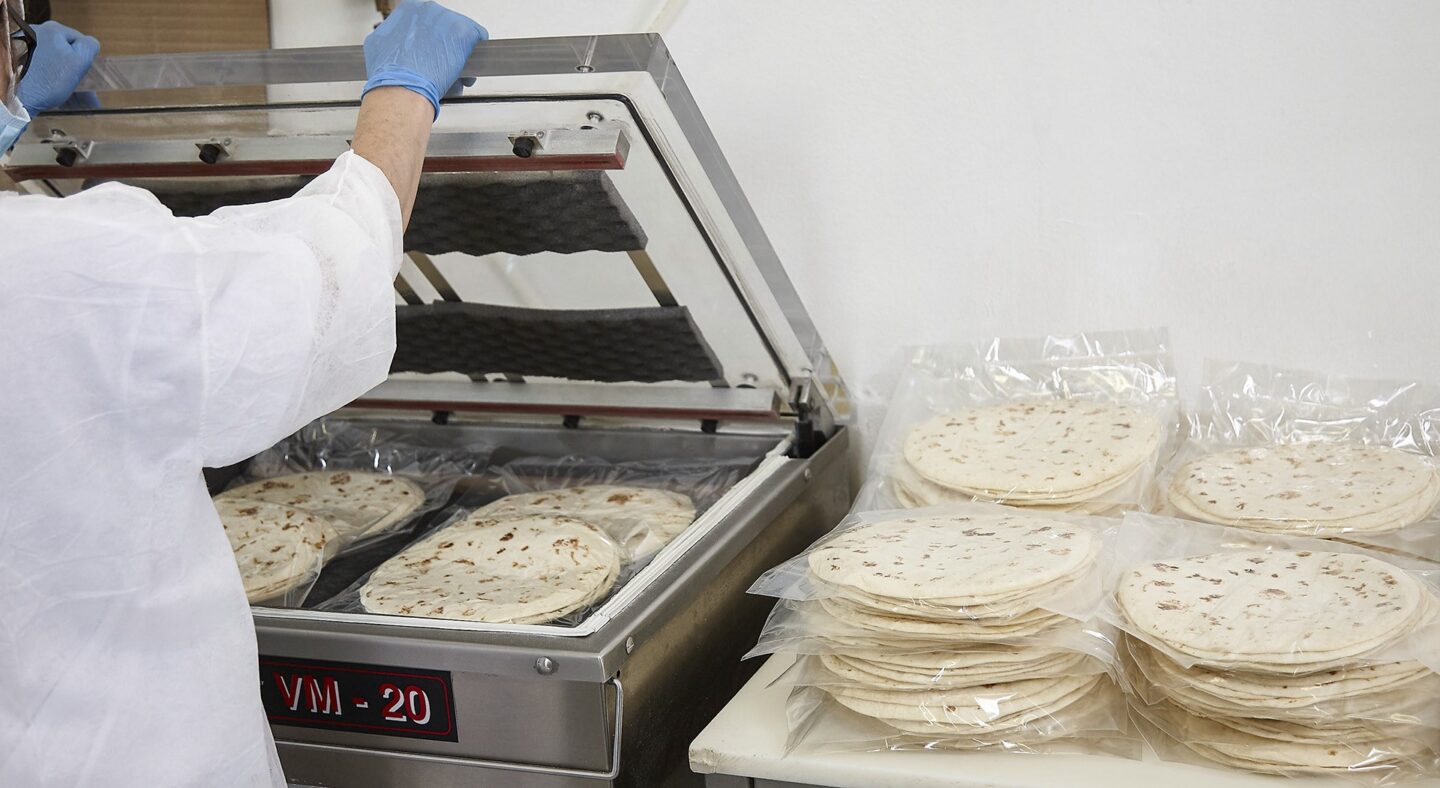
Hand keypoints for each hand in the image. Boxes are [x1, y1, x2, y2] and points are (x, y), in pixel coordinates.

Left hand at [16, 21, 99, 113]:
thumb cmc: (47, 82)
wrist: (15, 96)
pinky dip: (38, 68)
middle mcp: (35, 30)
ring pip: (47, 53)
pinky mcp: (14, 54)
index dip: (81, 57)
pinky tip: (36, 79)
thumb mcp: (79, 63)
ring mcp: (22, 41)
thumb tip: (89, 42)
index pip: (79, 40)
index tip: (74, 70)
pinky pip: (34, 59)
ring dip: (51, 65)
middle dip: (65, 60)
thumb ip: (89, 46)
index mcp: (53, 29)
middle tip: (61, 77)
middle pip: (62, 45)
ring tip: (47, 81)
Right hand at [362, 1, 486, 118]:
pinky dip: (475, 53)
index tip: (431, 56)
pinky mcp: (464, 31)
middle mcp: (427, 10)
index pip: (426, 24)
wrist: (402, 87)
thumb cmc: (390, 74)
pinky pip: (477, 36)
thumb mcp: (379, 47)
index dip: (430, 44)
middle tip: (442, 68)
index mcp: (408, 10)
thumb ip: (392, 40)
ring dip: (458, 57)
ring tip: (452, 76)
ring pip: (459, 37)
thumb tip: (395, 45)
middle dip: (445, 50)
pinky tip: (467, 69)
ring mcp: (446, 19)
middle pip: (444, 30)